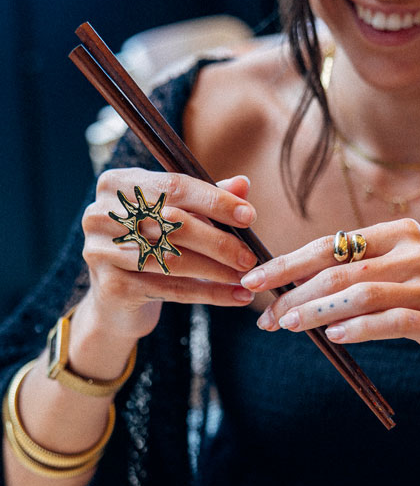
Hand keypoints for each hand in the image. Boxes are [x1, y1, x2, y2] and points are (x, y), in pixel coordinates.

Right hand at [82, 168, 257, 340]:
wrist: (116, 301)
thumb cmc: (149, 248)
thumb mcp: (174, 218)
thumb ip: (206, 201)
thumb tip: (243, 185)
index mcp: (118, 185)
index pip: (174, 186)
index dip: (214, 201)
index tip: (249, 216)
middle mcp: (103, 214)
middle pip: (174, 224)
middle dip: (218, 241)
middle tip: (249, 257)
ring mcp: (103, 251)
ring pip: (173, 260)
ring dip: (217, 271)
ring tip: (246, 278)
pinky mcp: (113, 286)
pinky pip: (172, 290)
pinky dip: (209, 294)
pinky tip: (235, 297)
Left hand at [241, 219, 419, 374]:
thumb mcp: (402, 272)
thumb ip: (359, 272)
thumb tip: (295, 287)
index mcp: (399, 233)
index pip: (330, 244)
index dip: (287, 263)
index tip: (254, 280)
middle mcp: (414, 251)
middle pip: (338, 269)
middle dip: (293, 293)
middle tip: (265, 316)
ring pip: (360, 293)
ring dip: (317, 311)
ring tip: (289, 326)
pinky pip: (393, 322)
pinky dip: (360, 328)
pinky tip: (334, 337)